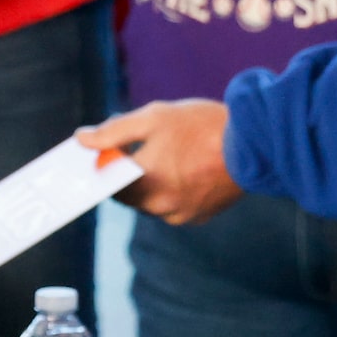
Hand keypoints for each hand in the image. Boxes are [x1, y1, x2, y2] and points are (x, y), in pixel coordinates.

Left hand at [75, 99, 240, 224]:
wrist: (254, 144)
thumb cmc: (202, 126)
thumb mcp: (154, 118)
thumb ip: (113, 132)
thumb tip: (81, 140)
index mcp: (143, 181)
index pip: (107, 184)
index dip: (105, 169)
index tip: (107, 155)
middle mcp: (158, 206)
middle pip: (129, 195)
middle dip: (131, 174)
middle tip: (143, 149)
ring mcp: (179, 215)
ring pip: (151, 202)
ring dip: (153, 184)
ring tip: (171, 156)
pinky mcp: (197, 218)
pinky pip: (173, 206)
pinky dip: (173, 191)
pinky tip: (187, 169)